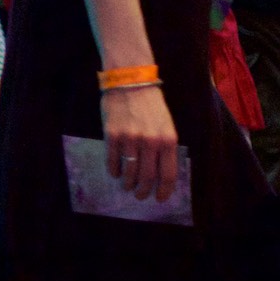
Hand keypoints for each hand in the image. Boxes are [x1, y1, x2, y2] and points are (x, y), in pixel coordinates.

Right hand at [100, 83, 179, 201]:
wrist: (130, 81)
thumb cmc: (150, 104)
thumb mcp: (166, 125)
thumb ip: (164, 147)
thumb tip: (159, 173)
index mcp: (168, 140)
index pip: (168, 174)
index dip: (164, 191)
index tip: (159, 198)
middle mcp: (150, 142)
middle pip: (147, 177)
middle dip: (143, 191)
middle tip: (140, 196)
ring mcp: (130, 139)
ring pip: (129, 172)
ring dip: (128, 184)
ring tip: (127, 187)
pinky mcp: (111, 135)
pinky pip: (112, 161)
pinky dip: (114, 171)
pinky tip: (115, 173)